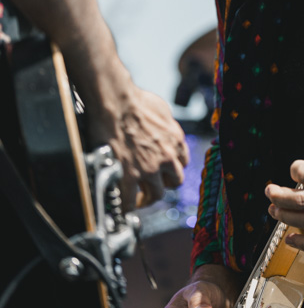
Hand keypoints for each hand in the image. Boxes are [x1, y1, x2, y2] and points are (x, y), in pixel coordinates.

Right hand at [90, 82, 188, 207]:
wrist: (116, 104)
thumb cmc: (136, 101)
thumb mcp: (162, 110)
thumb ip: (167, 125)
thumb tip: (162, 128)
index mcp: (177, 140)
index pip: (183, 163)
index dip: (172, 168)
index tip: (164, 170)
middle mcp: (168, 157)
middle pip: (175, 182)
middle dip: (164, 184)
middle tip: (153, 186)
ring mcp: (149, 169)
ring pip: (156, 195)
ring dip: (148, 198)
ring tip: (140, 199)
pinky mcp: (130, 176)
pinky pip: (131, 201)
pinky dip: (129, 206)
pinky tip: (124, 205)